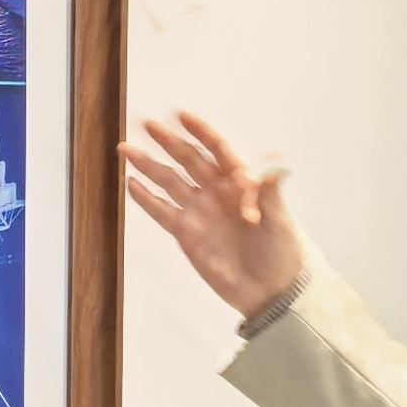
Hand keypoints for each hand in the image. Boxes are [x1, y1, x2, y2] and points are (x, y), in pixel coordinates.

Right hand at [117, 111, 307, 319]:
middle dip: (168, 142)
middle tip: (147, 126)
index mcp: (239, 183)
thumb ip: (270, 193)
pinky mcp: (186, 234)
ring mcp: (198, 212)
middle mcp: (215, 192)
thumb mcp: (280, 220)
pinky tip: (131, 184)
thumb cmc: (280, 251)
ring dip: (148, 166)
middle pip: (188, 160)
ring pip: (169, 182)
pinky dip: (146, 199)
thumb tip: (275, 166)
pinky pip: (162, 212)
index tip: (182, 117)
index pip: (217, 150)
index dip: (201, 133)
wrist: (268, 290)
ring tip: (126, 151)